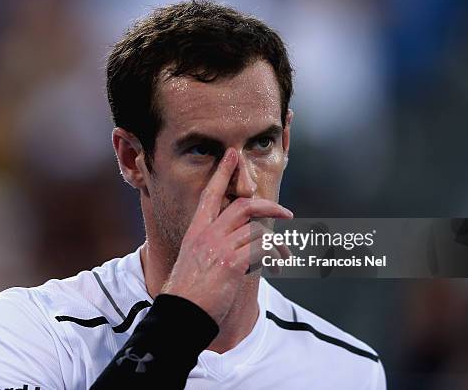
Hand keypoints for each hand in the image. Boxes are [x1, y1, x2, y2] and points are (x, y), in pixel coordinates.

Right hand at [161, 148, 292, 323]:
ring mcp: (220, 247)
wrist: (181, 312)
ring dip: (278, 243)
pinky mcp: (231, 263)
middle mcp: (208, 234)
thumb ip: (211, 245)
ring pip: (258, 229)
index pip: (210, 194)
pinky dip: (274, 257)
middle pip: (243, 206)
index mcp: (197, 230)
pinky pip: (261, 250)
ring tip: (285, 255)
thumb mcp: (193, 259)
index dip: (222, 173)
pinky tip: (277, 268)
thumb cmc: (188, 291)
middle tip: (286, 214)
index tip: (232, 155)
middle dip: (268, 207)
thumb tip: (234, 243)